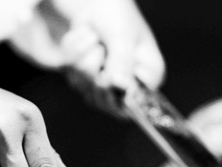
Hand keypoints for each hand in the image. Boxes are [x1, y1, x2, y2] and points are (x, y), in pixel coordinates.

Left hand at [11, 0, 164, 108]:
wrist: (94, 0)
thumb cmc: (117, 13)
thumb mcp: (122, 35)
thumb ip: (122, 62)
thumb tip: (119, 85)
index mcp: (149, 76)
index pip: (136, 101)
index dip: (117, 92)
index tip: (106, 73)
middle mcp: (130, 85)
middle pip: (107, 99)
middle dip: (94, 70)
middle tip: (99, 47)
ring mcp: (107, 84)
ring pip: (86, 88)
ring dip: (81, 58)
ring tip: (92, 38)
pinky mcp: (86, 79)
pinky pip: (73, 78)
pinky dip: (72, 55)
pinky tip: (82, 40)